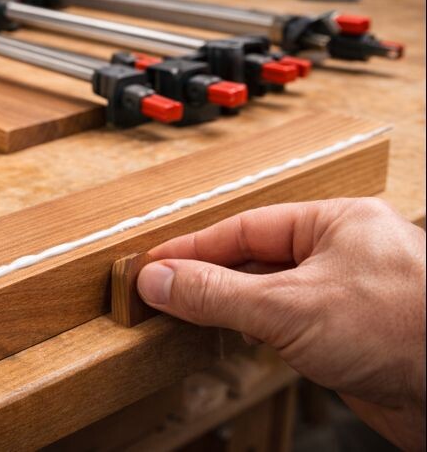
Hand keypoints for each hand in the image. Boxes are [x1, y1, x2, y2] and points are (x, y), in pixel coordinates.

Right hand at [137, 198, 424, 449]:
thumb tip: (161, 280)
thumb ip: (218, 293)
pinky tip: (229, 336)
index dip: (195, 247)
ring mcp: (344, 295)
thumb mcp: (290, 306)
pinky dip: (252, 328)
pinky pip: (285, 323)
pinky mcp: (347, 335)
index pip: (246, 228)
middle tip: (161, 290)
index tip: (155, 264)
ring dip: (228, 304)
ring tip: (182, 312)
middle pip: (255, 257)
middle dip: (209, 275)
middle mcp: (341, 253)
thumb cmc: (404, 330)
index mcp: (336, 222)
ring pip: (269, 292)